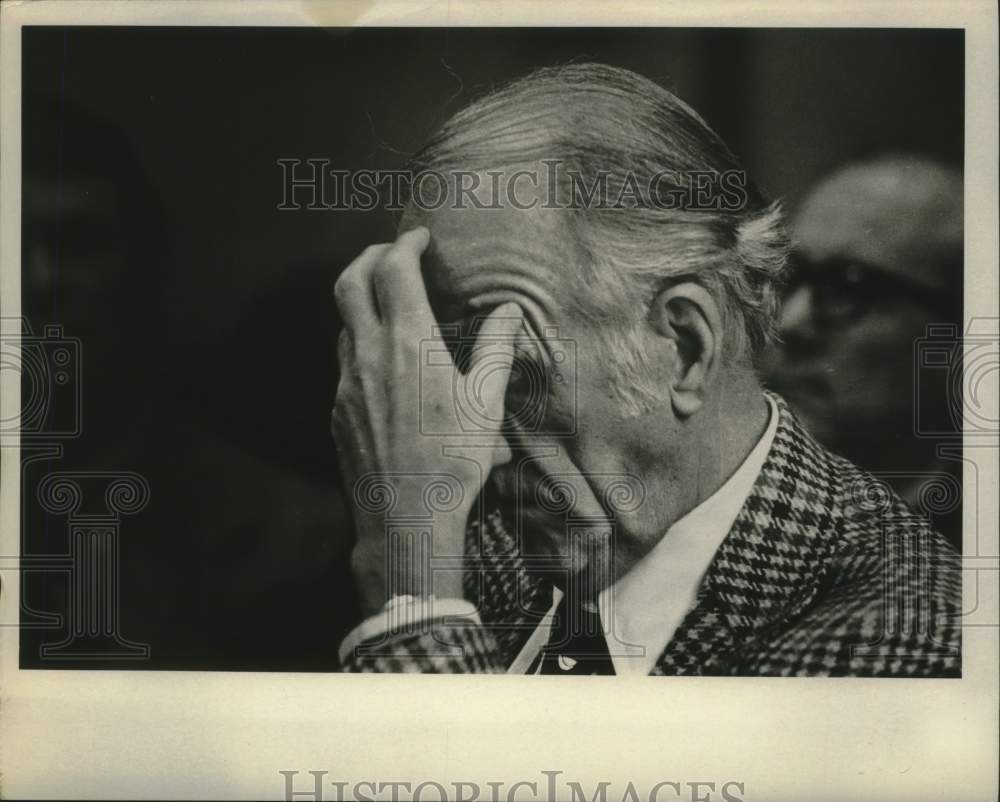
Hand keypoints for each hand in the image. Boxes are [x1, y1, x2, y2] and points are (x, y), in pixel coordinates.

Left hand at [331, 226, 522, 613]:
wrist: (405, 517)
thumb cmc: (453, 461)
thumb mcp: (487, 403)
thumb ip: (497, 349)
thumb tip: (509, 311)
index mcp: (409, 342)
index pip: (394, 269)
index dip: (405, 244)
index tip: (419, 238)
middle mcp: (368, 353)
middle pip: (349, 281)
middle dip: (368, 256)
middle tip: (390, 254)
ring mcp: (346, 383)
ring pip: (344, 324)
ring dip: (363, 305)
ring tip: (391, 310)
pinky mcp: (337, 411)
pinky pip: (344, 364)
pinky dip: (361, 347)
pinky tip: (385, 367)